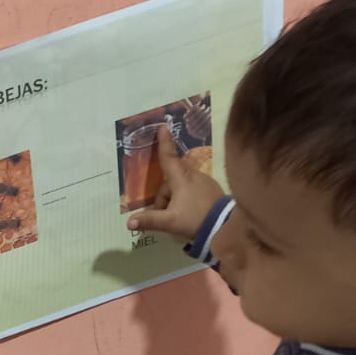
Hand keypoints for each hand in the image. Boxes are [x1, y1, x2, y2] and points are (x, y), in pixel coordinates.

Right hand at [126, 127, 223, 242]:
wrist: (226, 227)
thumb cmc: (196, 219)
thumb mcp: (170, 222)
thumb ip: (150, 221)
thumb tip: (129, 222)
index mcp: (181, 179)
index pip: (168, 157)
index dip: (164, 142)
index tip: (162, 127)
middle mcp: (193, 175)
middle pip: (170, 181)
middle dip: (164, 197)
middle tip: (166, 214)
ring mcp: (204, 181)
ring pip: (181, 186)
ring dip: (174, 199)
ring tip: (179, 217)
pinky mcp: (212, 189)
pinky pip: (192, 190)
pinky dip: (187, 199)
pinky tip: (192, 214)